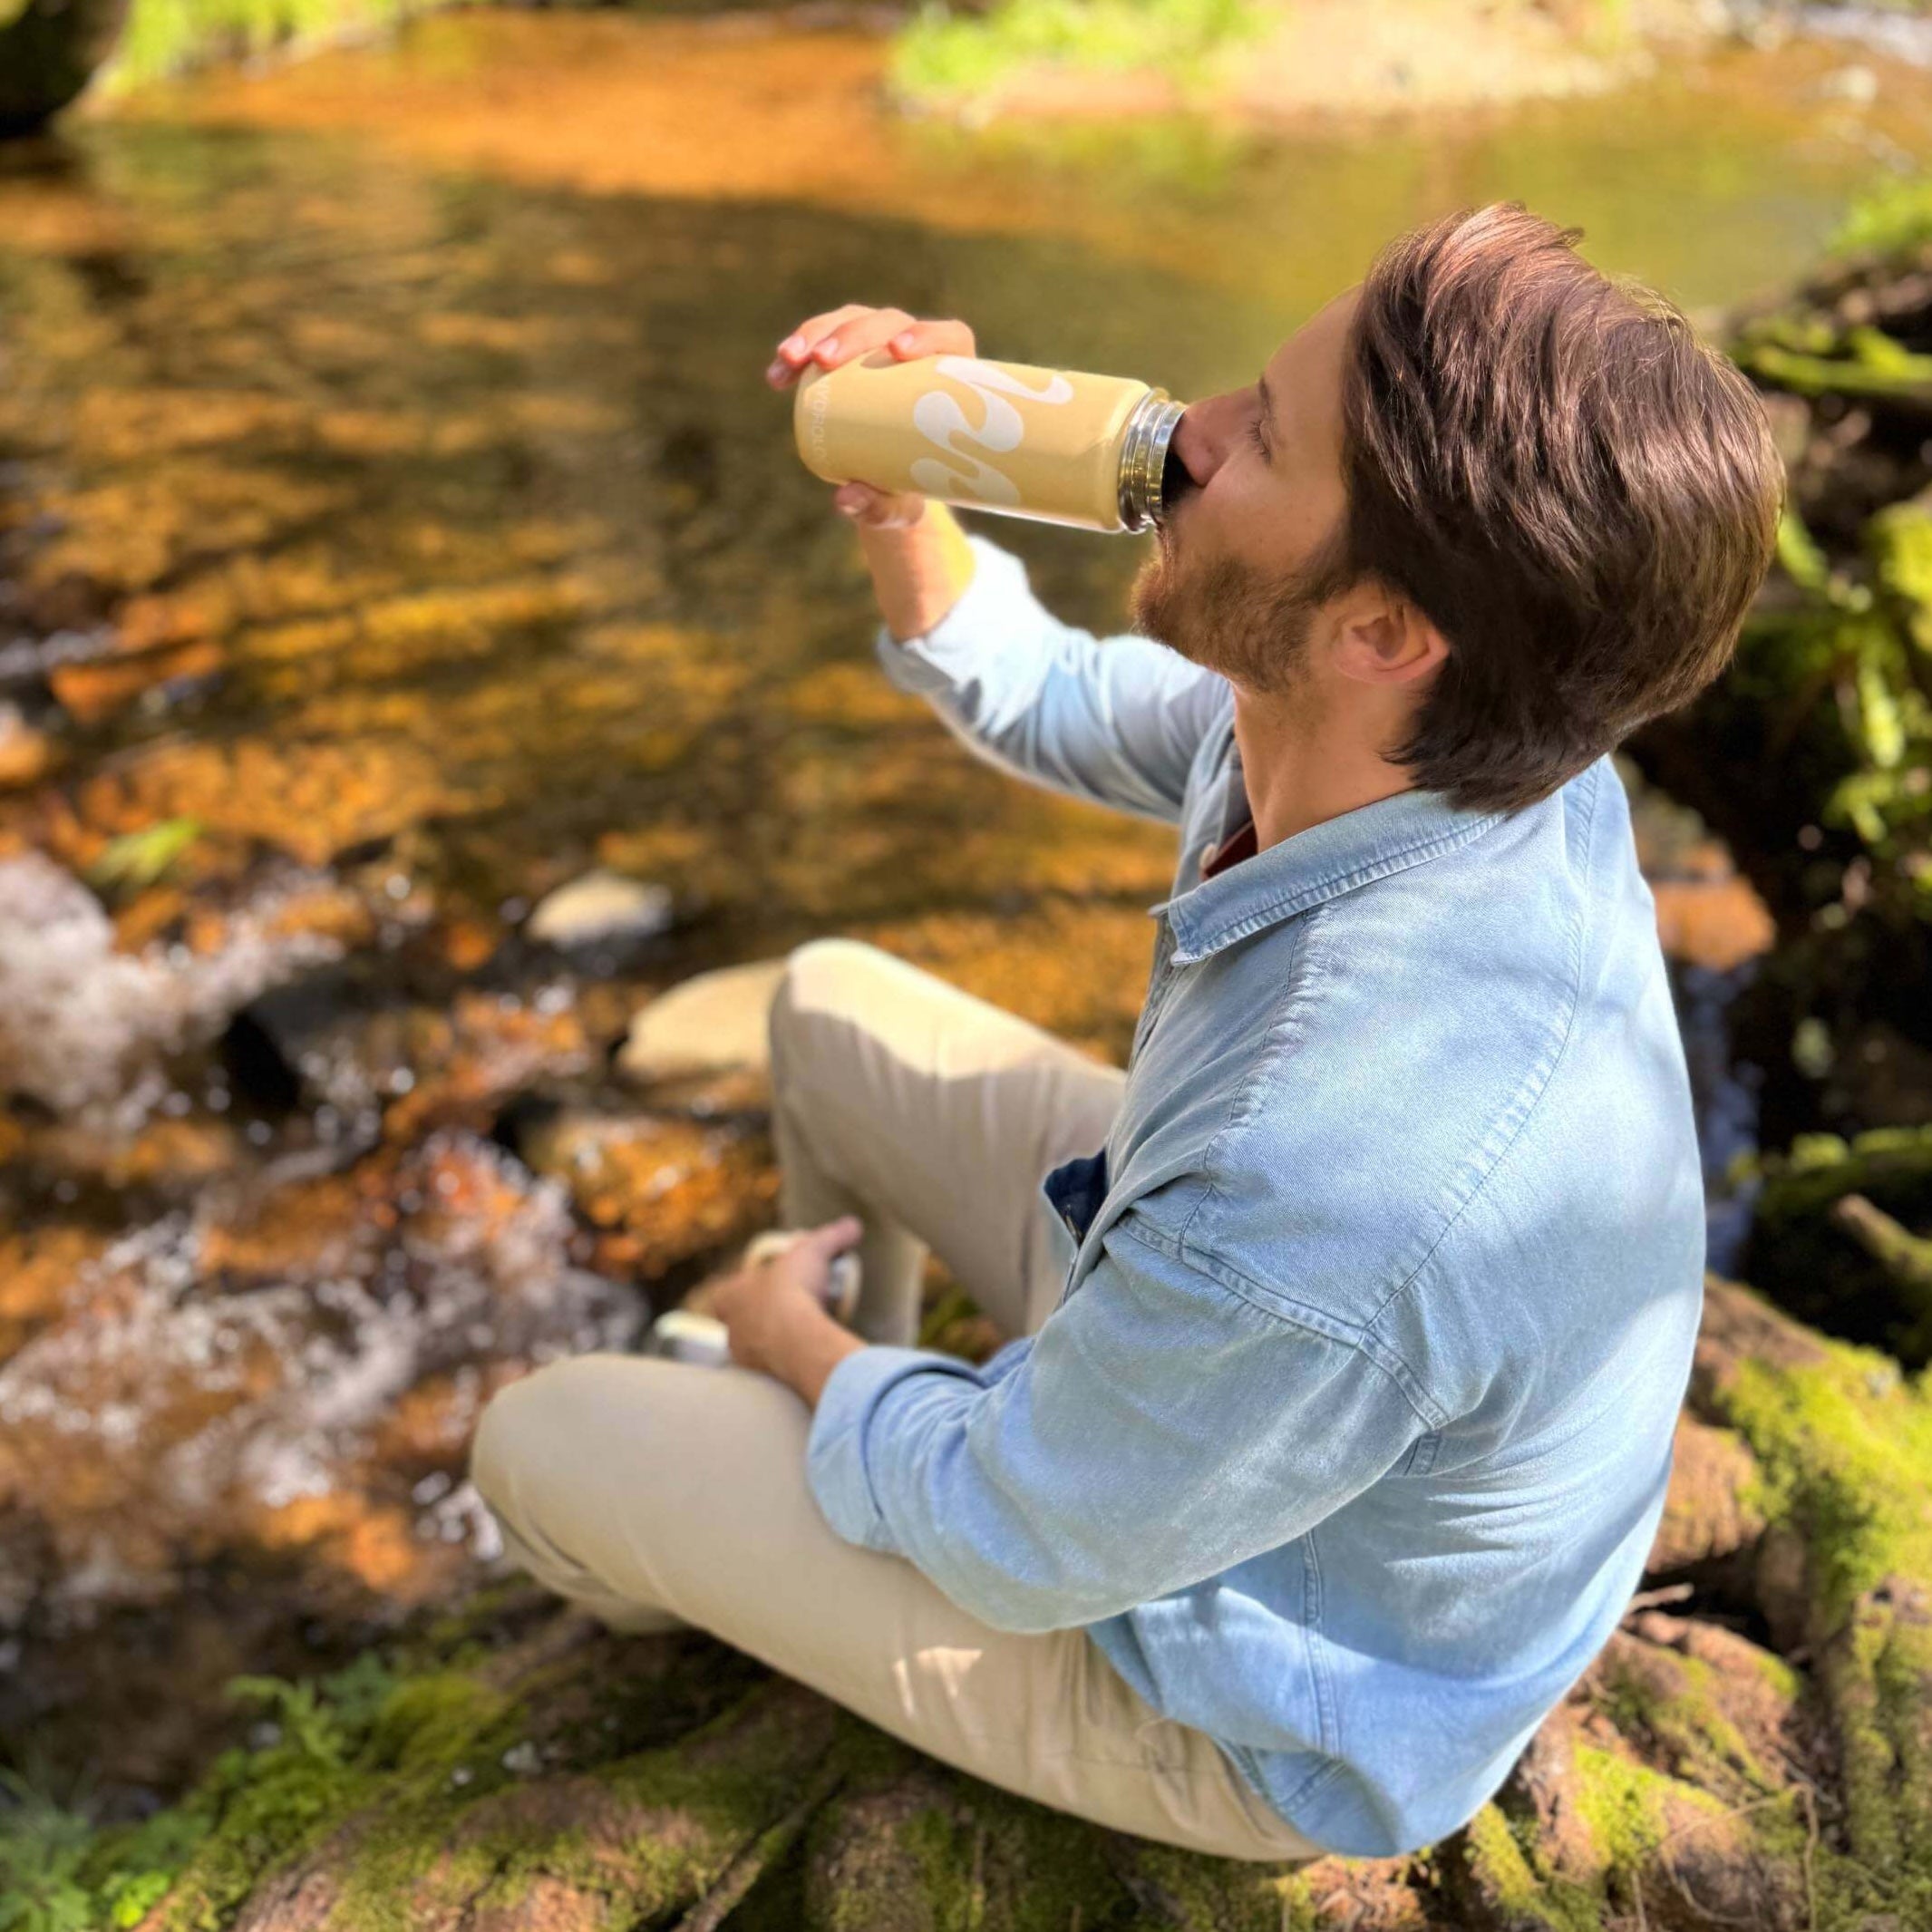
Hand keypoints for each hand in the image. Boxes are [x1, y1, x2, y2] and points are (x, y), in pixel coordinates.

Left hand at [710, 1214, 867, 1405]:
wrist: (798, 1341)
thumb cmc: (793, 1291)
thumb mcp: (814, 1251)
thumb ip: (832, 1236)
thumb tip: (853, 1224)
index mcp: (730, 1297)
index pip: (725, 1294)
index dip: (742, 1290)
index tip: (766, 1287)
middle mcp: (732, 1331)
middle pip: (739, 1325)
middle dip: (761, 1320)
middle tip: (789, 1313)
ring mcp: (747, 1360)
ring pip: (756, 1352)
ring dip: (775, 1345)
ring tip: (802, 1338)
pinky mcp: (766, 1382)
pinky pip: (775, 1374)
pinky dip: (789, 1366)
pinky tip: (809, 1360)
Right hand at [765, 304, 976, 528]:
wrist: (887, 482)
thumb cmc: (907, 489)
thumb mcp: (899, 506)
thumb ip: (879, 507)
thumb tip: (845, 499)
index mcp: (951, 375)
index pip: (948, 337)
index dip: (926, 334)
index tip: (897, 351)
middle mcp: (916, 349)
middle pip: (888, 323)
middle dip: (852, 334)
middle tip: (823, 361)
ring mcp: (879, 345)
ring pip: (850, 322)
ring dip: (816, 334)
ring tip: (788, 360)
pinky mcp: (848, 352)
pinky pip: (821, 340)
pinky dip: (797, 352)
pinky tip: (776, 376)